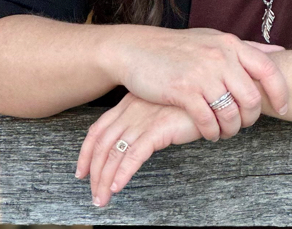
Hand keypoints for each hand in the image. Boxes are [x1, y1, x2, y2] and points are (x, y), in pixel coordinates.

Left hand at [76, 92, 199, 206]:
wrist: (211, 93)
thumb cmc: (187, 102)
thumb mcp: (158, 108)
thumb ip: (143, 120)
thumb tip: (130, 143)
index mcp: (129, 102)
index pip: (98, 129)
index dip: (86, 152)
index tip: (81, 172)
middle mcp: (132, 109)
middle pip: (103, 144)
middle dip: (95, 173)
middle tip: (94, 194)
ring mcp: (144, 117)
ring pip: (115, 152)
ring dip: (105, 179)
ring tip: (103, 198)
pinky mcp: (158, 127)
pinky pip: (134, 154)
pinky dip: (123, 172)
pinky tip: (118, 187)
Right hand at [108, 26, 288, 140]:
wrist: (138, 49)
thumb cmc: (179, 47)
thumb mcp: (214, 39)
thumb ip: (246, 48)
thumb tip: (280, 52)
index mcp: (231, 44)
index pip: (269, 69)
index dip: (280, 92)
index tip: (283, 108)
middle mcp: (220, 57)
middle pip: (252, 98)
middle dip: (251, 117)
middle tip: (243, 123)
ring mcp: (202, 73)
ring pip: (231, 113)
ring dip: (231, 129)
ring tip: (224, 131)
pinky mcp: (184, 91)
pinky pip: (208, 121)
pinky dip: (212, 132)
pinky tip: (209, 133)